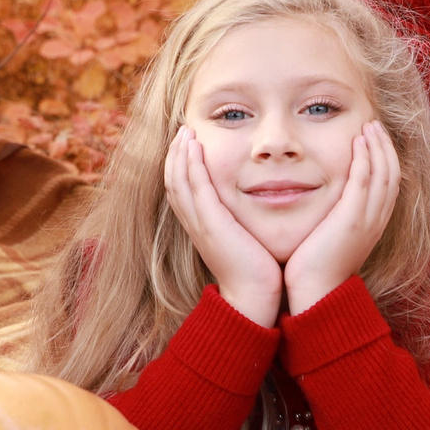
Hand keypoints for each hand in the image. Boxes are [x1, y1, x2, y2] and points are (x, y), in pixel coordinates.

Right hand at [165, 128, 282, 326]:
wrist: (253, 298)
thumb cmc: (256, 273)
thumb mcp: (243, 242)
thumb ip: (240, 224)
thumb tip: (249, 212)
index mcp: (200, 228)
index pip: (181, 190)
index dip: (180, 166)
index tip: (187, 145)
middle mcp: (194, 224)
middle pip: (173, 182)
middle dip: (175, 155)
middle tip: (183, 131)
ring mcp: (200, 224)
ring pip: (178, 181)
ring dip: (180, 153)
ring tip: (186, 132)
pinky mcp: (211, 224)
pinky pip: (195, 187)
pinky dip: (192, 165)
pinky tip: (195, 147)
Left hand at [283, 123, 398, 314]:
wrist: (315, 293)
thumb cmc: (316, 270)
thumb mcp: (332, 239)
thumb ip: (335, 219)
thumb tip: (327, 207)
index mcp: (373, 225)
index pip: (388, 184)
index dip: (385, 159)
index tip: (374, 140)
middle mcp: (376, 221)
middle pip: (392, 174)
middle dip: (385, 147)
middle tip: (374, 125)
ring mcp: (368, 220)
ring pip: (383, 173)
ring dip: (378, 146)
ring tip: (369, 125)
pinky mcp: (353, 219)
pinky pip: (364, 180)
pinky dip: (365, 157)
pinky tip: (359, 141)